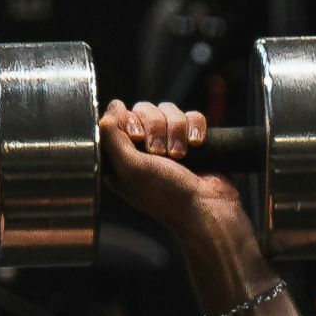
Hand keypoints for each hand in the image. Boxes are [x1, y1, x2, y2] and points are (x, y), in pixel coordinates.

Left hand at [99, 100, 242, 229]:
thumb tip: (109, 109)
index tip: (138, 137)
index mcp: (122, 156)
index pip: (119, 117)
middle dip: (156, 128)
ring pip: (169, 110)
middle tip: (161, 153)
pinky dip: (195, 128)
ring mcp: (168, 141)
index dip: (130, 121)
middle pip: (145, 109)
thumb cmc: (165, 194)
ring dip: (176, 130)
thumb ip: (112, 138)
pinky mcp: (192, 138)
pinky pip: (192, 115)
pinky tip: (196, 145)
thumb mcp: (130, 169)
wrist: (206, 205)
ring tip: (180, 156)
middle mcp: (142, 147)